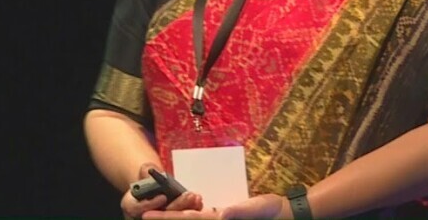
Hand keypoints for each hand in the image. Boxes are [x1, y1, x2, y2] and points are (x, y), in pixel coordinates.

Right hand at [120, 163, 203, 219]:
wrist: (152, 189)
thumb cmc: (147, 181)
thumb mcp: (144, 173)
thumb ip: (146, 170)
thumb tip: (149, 169)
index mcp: (131, 207)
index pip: (137, 209)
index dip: (150, 204)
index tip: (163, 197)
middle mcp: (143, 216)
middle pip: (160, 215)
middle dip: (176, 206)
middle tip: (187, 196)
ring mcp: (158, 217)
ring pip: (172, 217)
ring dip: (186, 208)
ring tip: (195, 197)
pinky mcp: (171, 217)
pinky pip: (181, 217)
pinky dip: (191, 209)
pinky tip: (198, 200)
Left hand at [143, 192, 284, 219]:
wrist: (285, 214)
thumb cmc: (272, 211)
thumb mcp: (258, 208)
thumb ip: (240, 211)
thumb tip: (222, 215)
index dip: (166, 219)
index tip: (146, 217)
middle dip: (164, 219)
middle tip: (142, 215)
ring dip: (175, 216)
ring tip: (155, 213)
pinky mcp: (224, 218)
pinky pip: (201, 217)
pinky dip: (189, 214)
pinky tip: (182, 211)